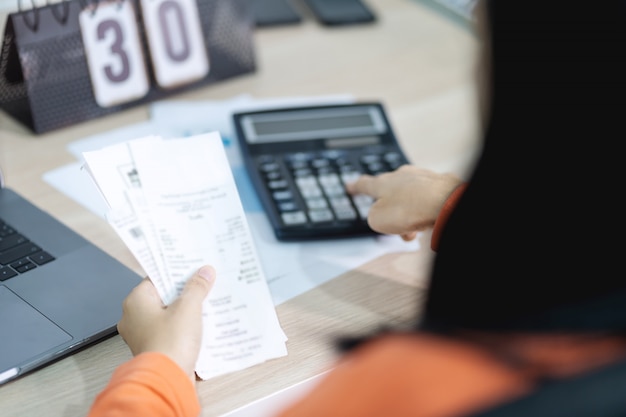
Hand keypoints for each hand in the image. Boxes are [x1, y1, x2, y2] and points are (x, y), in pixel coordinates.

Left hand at [117, 265, 215, 381]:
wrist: (167, 379)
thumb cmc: (170, 342)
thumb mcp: (188, 307)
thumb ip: (196, 287)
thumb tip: (204, 272)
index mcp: (136, 301)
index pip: (156, 279)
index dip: (176, 273)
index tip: (194, 269)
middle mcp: (134, 317)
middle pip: (163, 297)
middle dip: (184, 293)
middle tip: (204, 284)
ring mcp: (143, 335)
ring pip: (167, 315)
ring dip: (186, 311)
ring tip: (207, 303)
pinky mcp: (154, 349)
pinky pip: (170, 332)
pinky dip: (184, 328)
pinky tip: (201, 325)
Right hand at [345, 165, 462, 240]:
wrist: (445, 202)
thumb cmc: (411, 209)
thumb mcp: (377, 220)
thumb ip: (374, 217)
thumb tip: (381, 217)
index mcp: (382, 183)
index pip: (364, 184)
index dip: (356, 187)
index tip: (351, 186)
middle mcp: (401, 176)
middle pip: (390, 195)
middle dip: (392, 213)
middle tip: (395, 227)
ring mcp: (421, 178)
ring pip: (409, 200)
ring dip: (409, 216)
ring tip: (414, 229)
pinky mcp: (439, 184)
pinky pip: (426, 200)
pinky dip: (425, 212)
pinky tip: (429, 221)